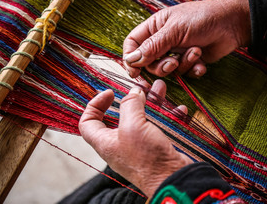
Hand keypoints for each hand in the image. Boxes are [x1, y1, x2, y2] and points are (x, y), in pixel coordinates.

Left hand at [79, 80, 192, 197]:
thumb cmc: (147, 158)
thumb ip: (131, 105)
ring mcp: (138, 147)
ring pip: (142, 119)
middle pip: (119, 117)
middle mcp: (119, 144)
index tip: (110, 93)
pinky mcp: (155, 148)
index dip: (94, 105)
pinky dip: (166, 116)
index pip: (87, 122)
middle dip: (131, 99)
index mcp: (105, 142)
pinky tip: (178, 109)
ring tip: (160, 88)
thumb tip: (134, 92)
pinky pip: (158, 127)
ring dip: (151, 103)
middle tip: (141, 87)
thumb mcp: (133, 126)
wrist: (172, 179)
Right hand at [123, 0, 249, 77]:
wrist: (233, 23)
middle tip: (173, 63)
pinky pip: (185, 74)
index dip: (131, 58)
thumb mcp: (174, 31)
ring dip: (182, 65)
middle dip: (162, 66)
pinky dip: (193, 70)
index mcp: (155, 27)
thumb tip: (131, 60)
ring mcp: (177, 52)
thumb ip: (152, 46)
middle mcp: (164, 40)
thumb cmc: (202, 19)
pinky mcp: (191, 61)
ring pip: (168, 70)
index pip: (132, 44)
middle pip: (149, 62)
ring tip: (196, 52)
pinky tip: (202, 62)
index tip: (134, 72)